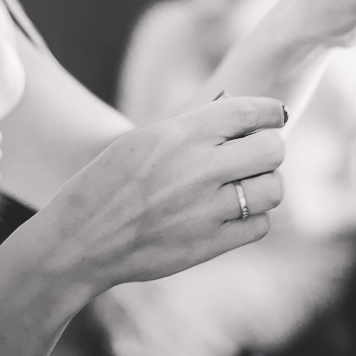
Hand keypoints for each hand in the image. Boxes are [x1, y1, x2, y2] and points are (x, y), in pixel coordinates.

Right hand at [34, 96, 286, 293]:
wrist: (80, 240)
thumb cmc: (110, 183)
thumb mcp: (145, 139)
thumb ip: (194, 128)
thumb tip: (243, 117)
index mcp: (181, 134)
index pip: (251, 110)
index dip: (271, 112)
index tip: (275, 116)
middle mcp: (200, 168)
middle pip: (273, 149)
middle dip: (270, 149)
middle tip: (257, 156)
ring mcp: (207, 209)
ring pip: (274, 189)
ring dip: (266, 186)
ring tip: (247, 186)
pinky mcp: (210, 244)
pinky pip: (260, 225)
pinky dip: (254, 219)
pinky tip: (234, 214)